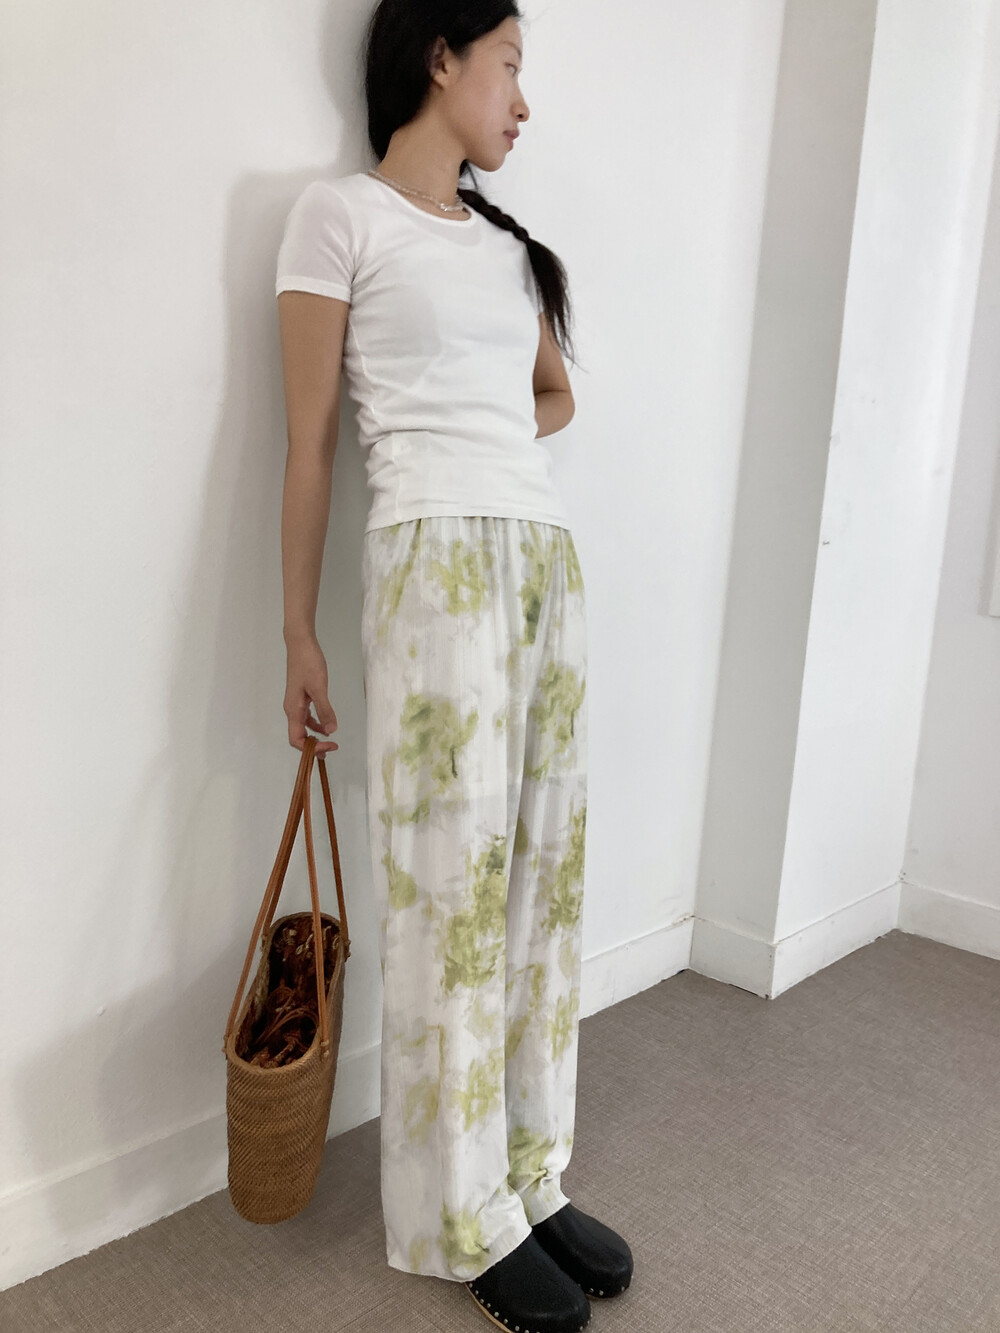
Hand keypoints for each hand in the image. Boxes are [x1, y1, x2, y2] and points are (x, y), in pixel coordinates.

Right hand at [284, 633, 338, 754]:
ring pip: (302, 727)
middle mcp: (291, 710)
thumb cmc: (308, 664)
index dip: (311, 749)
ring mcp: (295, 703)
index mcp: (293, 710)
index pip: (296, 739)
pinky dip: (315, 724)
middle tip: (330, 749)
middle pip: (298, 737)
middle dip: (313, 746)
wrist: (300, 644)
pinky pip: (306, 717)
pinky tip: (326, 725)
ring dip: (315, 736)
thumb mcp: (319, 688)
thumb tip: (331, 730)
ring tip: (330, 741)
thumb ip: (324, 709)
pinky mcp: (300, 697)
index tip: (329, 746)